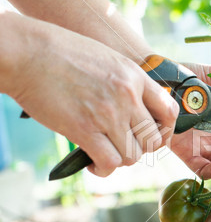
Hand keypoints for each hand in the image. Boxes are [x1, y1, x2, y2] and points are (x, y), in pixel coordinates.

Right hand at [4, 14, 178, 176]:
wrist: (29, 53)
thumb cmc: (65, 54)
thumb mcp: (110, 60)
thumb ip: (129, 84)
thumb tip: (140, 110)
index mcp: (135, 77)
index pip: (170, 112)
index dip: (165, 131)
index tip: (153, 136)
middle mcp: (127, 96)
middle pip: (153, 140)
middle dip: (141, 149)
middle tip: (125, 146)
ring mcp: (108, 114)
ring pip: (133, 156)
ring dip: (121, 160)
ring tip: (107, 153)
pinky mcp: (84, 129)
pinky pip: (109, 163)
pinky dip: (104, 169)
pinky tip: (93, 164)